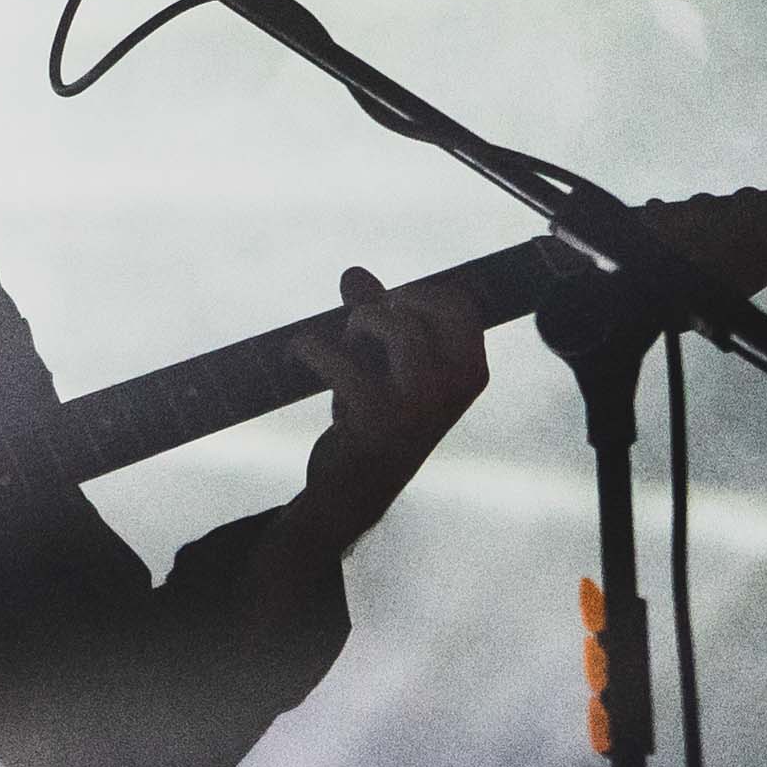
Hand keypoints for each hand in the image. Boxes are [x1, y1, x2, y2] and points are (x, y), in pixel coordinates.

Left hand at [291, 265, 491, 541]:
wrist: (352, 493)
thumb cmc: (374, 421)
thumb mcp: (380, 365)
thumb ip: (374, 316)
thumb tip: (353, 273)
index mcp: (470, 371)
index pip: (457, 302)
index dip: (415, 295)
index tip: (387, 309)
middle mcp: (455, 387)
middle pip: (425, 306)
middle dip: (385, 306)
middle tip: (359, 329)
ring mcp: (420, 405)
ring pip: (394, 326)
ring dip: (356, 325)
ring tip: (340, 345)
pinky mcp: (378, 420)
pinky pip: (341, 360)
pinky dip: (311, 348)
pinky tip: (297, 353)